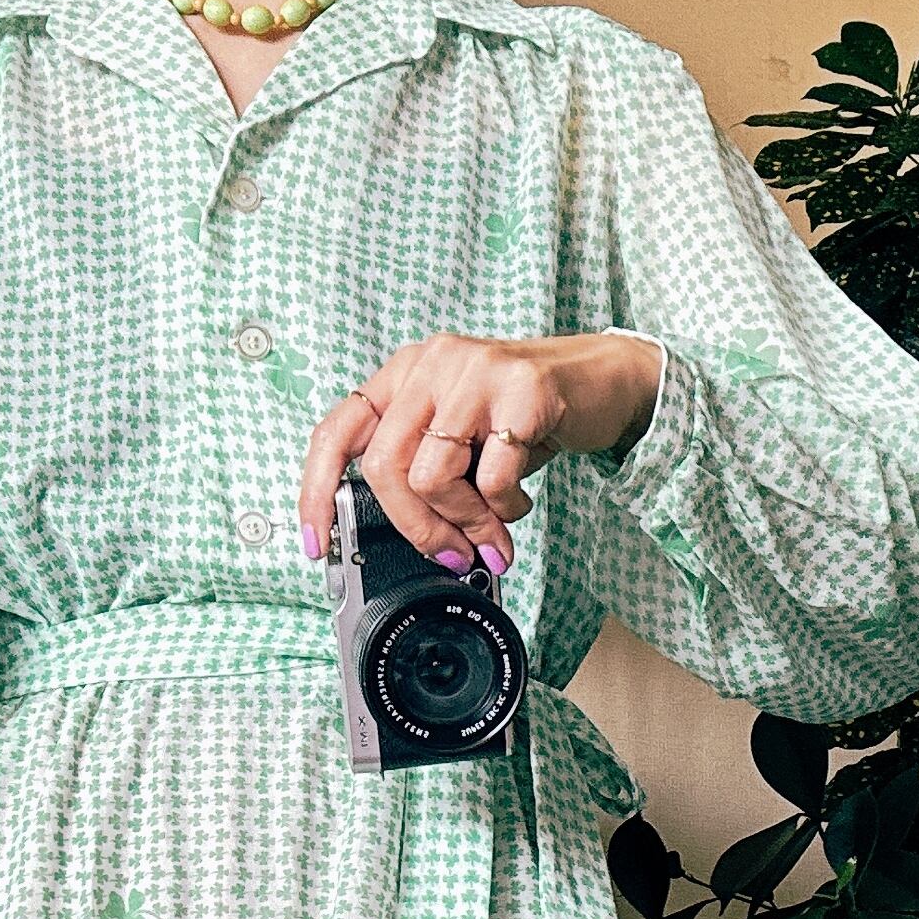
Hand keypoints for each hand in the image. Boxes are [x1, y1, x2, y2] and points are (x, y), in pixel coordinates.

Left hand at [298, 330, 662, 576]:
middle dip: (417, 528)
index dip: (314, 492)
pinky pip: (491, 478)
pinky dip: (505, 510)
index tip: (317, 545)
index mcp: (405, 374)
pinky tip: (519, 502)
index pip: (336, 431)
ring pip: (432, 477)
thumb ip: (426, 473)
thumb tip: (415, 541)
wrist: (603, 381)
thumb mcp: (461, 436)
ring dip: (465, 522)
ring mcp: (475, 371)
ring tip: (492, 529)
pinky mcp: (522, 390)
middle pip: (386, 468)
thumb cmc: (525, 416)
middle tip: (449, 554)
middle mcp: (432, 364)